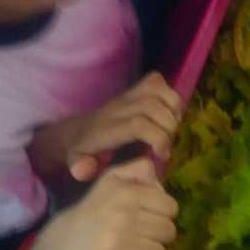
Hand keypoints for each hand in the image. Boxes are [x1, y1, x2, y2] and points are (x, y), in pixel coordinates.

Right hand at [26, 157, 178, 249]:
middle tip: (142, 234)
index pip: (171, 208)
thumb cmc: (98, 208)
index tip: (149, 215)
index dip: (164, 213)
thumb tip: (160, 183)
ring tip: (134, 249)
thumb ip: (140, 169)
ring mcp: (112, 247)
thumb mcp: (115, 178)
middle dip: (159, 234)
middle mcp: (120, 219)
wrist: (66, 242)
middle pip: (169, 232)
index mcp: (126, 194)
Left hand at [39, 73, 182, 181]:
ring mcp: (126, 95)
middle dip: (168, 125)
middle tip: (169, 143)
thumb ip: (80, 167)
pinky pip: (155, 80)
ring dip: (173, 107)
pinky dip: (168, 93)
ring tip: (173, 127)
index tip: (163, 154)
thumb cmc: (84, 150)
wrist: (76, 129)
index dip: (158, 138)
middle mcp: (118, 107)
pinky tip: (169, 111)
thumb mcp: (76, 162)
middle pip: (151, 105)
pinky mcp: (133, 88)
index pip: (138, 125)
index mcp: (107, 128)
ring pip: (156, 88)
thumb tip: (84, 170)